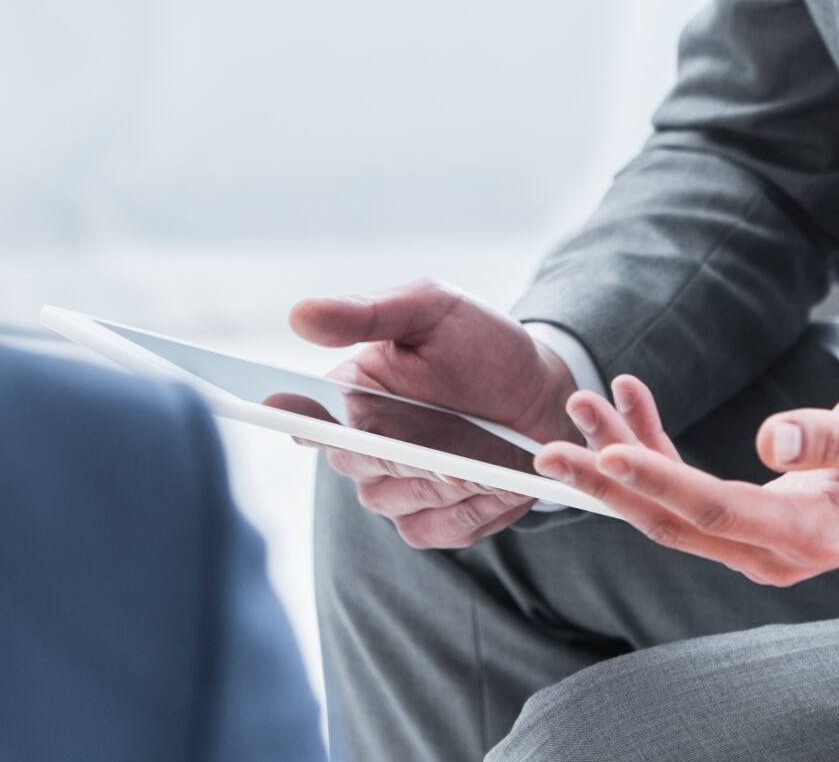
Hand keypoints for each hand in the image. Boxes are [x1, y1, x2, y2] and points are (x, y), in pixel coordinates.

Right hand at [289, 280, 580, 548]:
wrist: (539, 392)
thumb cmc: (481, 344)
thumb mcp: (432, 308)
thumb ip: (367, 313)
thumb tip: (299, 315)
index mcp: (351, 391)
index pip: (305, 416)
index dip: (300, 420)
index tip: (312, 424)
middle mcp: (361, 446)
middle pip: (355, 462)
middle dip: (404, 451)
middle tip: (451, 439)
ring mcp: (392, 490)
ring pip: (396, 500)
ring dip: (446, 479)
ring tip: (491, 452)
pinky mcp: (427, 523)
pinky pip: (433, 530)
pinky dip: (470, 509)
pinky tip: (498, 480)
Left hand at [531, 376, 838, 584]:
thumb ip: (835, 438)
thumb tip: (773, 440)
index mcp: (811, 534)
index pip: (716, 511)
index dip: (657, 482)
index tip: (606, 452)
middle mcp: (774, 551)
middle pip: (673, 522)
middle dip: (608, 483)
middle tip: (548, 449)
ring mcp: (758, 542)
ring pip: (669, 508)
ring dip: (619, 458)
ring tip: (581, 402)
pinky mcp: (749, 519)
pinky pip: (685, 490)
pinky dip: (654, 446)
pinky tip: (629, 401)